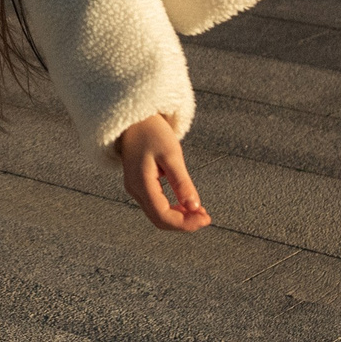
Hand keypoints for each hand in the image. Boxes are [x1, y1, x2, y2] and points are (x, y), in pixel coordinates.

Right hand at [117, 114, 210, 231]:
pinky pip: (156, 205)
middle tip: (206, 217)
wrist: (134, 118)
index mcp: (141, 184)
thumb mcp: (171, 155)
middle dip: (184, 223)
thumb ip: (182, 183)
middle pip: (159, 220)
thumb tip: (195, 207)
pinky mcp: (140, 184)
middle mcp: (135, 190)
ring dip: (179, 217)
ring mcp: (136, 188)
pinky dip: (173, 209)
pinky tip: (187, 203)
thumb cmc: (152, 132)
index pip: (163, 216)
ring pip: (157, 214)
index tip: (206, 219)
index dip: (186, 223)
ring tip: (200, 211)